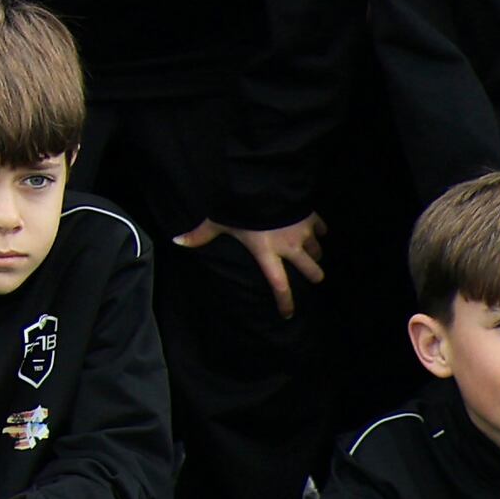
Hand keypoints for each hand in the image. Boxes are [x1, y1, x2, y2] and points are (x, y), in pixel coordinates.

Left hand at [178, 210, 328, 318]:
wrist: (264, 183)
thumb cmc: (240, 207)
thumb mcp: (219, 222)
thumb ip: (200, 235)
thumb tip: (177, 242)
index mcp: (267, 253)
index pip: (279, 285)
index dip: (285, 302)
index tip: (287, 314)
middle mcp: (289, 247)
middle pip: (313, 272)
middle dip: (313, 276)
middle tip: (309, 275)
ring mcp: (303, 232)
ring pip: (318, 252)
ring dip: (315, 253)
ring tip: (307, 251)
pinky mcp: (311, 217)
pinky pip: (322, 229)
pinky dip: (319, 231)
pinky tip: (314, 229)